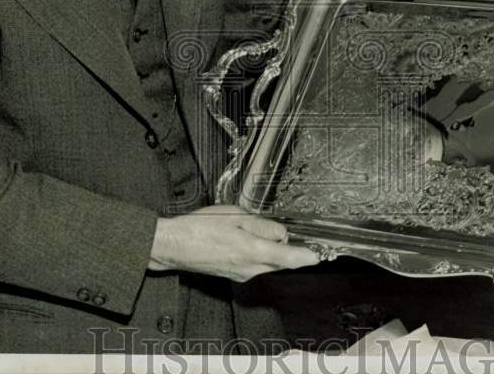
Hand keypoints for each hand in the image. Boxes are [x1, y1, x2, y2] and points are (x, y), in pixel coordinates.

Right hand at [148, 204, 319, 281]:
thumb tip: (279, 233)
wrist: (174, 246)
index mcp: (252, 251)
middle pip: (280, 261)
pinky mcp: (234, 276)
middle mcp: (249, 268)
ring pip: (267, 263)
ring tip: (249, 229)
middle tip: (282, 231)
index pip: (289, 258)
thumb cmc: (200, 228)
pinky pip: (254, 265)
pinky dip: (256, 254)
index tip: (319, 255)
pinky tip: (241, 239)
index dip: (307, 257)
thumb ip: (261, 225)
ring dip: (269, 249)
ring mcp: (241, 275)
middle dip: (285, 247)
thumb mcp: (235, 216)